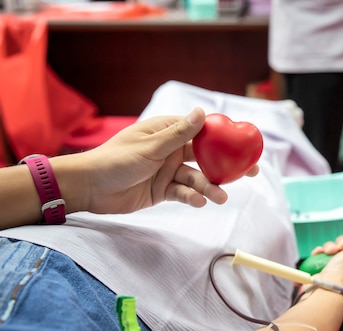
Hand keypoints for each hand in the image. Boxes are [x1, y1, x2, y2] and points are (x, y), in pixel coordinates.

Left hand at [61, 107, 258, 214]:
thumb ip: (179, 134)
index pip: (203, 131)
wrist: (90, 188)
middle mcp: (171, 150)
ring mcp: (168, 171)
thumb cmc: (115, 160)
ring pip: (197, 178)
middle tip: (249, 174)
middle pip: (206, 157)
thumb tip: (202, 112)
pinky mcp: (163, 190)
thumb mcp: (151, 147)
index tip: (246, 145)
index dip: (226, 137)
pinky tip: (196, 202)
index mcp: (168, 132)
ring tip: (220, 198)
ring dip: (209, 187)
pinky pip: (183, 193)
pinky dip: (191, 198)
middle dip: (227, 166)